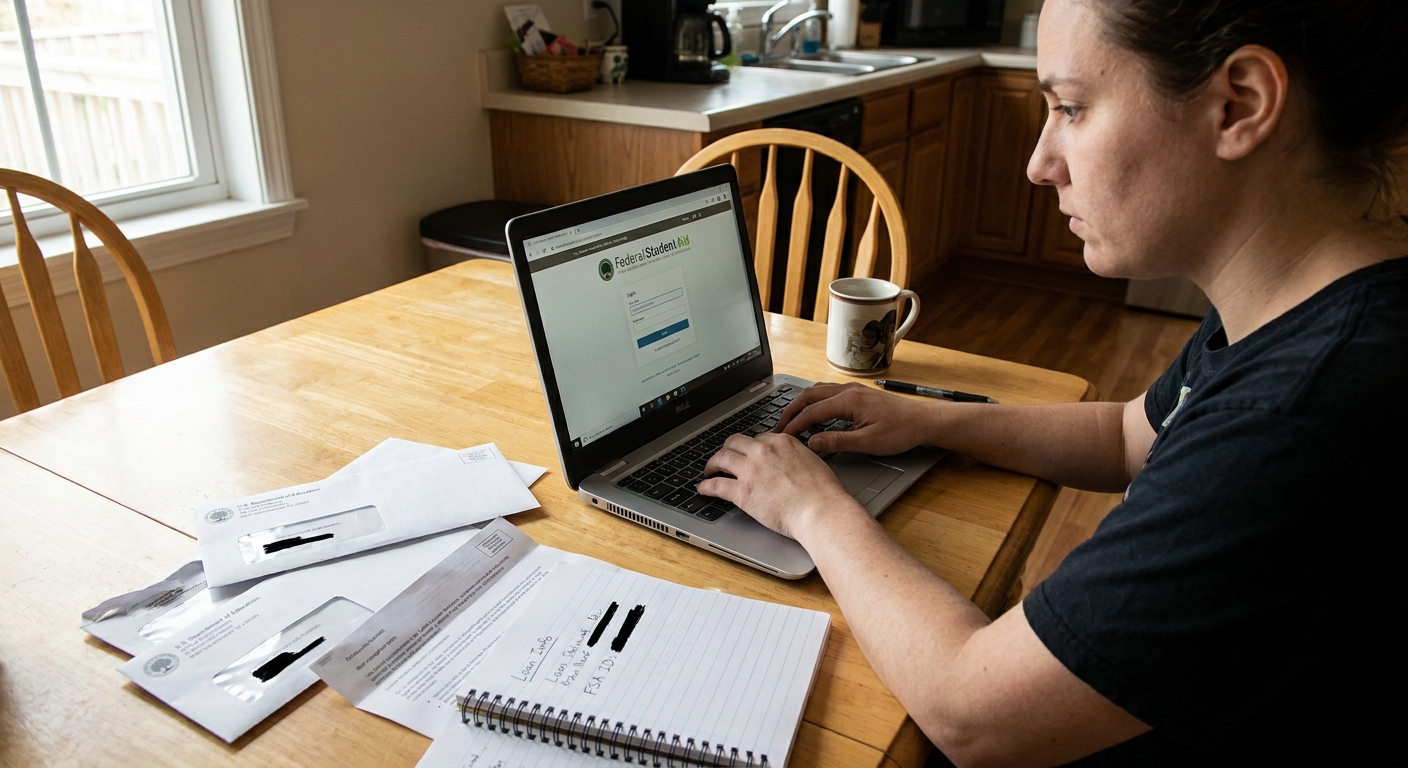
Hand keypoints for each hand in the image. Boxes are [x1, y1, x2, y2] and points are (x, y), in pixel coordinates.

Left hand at [699, 433, 861, 540]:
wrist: (820, 510)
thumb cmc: (823, 492)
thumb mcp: (811, 461)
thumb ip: (795, 457)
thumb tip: (790, 462)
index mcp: (781, 442)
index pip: (758, 438)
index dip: (750, 448)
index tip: (746, 454)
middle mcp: (763, 451)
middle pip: (734, 442)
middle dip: (727, 449)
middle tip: (723, 458)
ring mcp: (750, 470)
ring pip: (721, 458)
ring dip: (711, 464)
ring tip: (709, 470)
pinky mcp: (742, 492)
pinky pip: (716, 485)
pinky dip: (705, 486)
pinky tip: (702, 488)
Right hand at [774, 382, 935, 455]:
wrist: (924, 421)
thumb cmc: (901, 432)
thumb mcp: (868, 443)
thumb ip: (837, 441)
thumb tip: (812, 442)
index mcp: (849, 401)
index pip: (811, 411)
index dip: (794, 424)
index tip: (781, 436)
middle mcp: (848, 390)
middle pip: (809, 395)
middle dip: (791, 410)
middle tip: (778, 427)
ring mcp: (853, 390)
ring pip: (818, 392)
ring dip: (802, 405)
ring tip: (792, 421)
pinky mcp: (858, 394)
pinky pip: (828, 393)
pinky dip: (815, 403)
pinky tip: (816, 417)